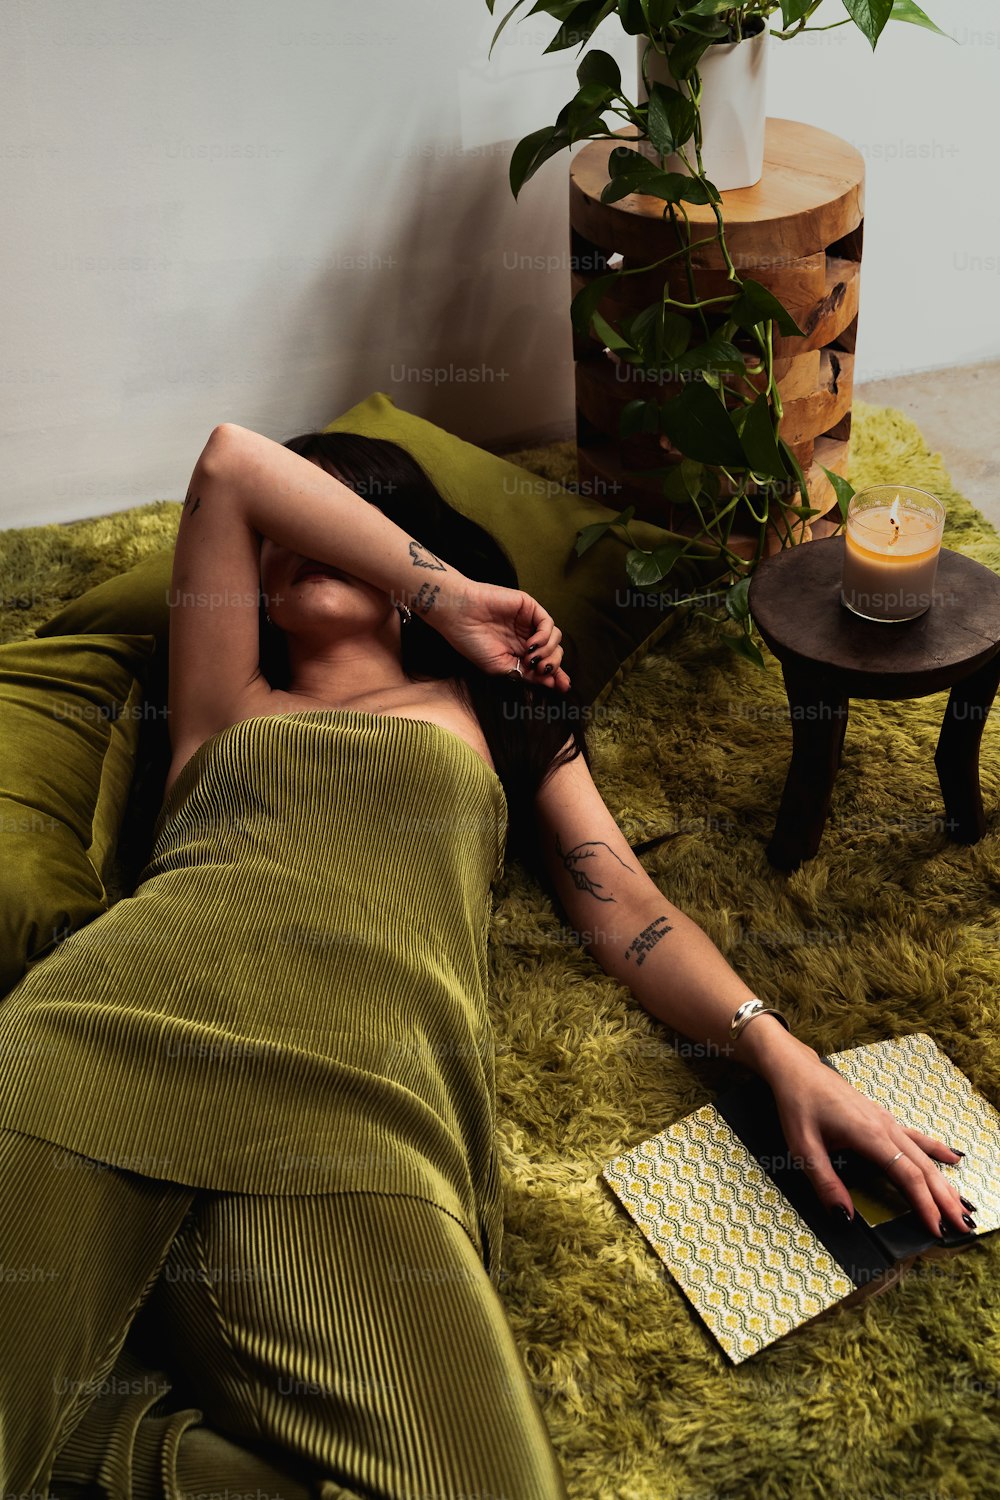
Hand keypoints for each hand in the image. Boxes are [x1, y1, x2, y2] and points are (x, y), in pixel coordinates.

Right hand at [434, 577, 570, 690]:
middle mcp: (526, 638)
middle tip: (541, 671)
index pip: (545, 665)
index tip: (563, 687)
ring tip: (532, 658)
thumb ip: (526, 675)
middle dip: (554, 665)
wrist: (459, 616)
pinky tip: (531, 645)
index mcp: (519, 654)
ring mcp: (528, 623)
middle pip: (555, 653)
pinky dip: (545, 637)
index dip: (557, 676)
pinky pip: (548, 624)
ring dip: (548, 652)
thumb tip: (550, 683)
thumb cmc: (472, 642)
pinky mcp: (528, 608)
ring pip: (556, 639)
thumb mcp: (500, 668)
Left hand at [766, 1041, 972, 1239]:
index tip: (936, 1227)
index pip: (907, 1175)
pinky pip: (915, 1138)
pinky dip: (936, 1150)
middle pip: (923, 1167)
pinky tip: (953, 1158)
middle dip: (944, 1199)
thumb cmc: (798, 1104)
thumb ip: (825, 1183)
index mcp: (868, 1135)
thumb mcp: (802, 1148)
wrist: (797, 1071)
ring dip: (943, 1180)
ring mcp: (885, 1121)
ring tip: (961, 1204)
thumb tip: (844, 1215)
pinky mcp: (882, 1118)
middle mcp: (884, 1127)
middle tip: (961, 1225)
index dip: (924, 1204)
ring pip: (923, 1155)